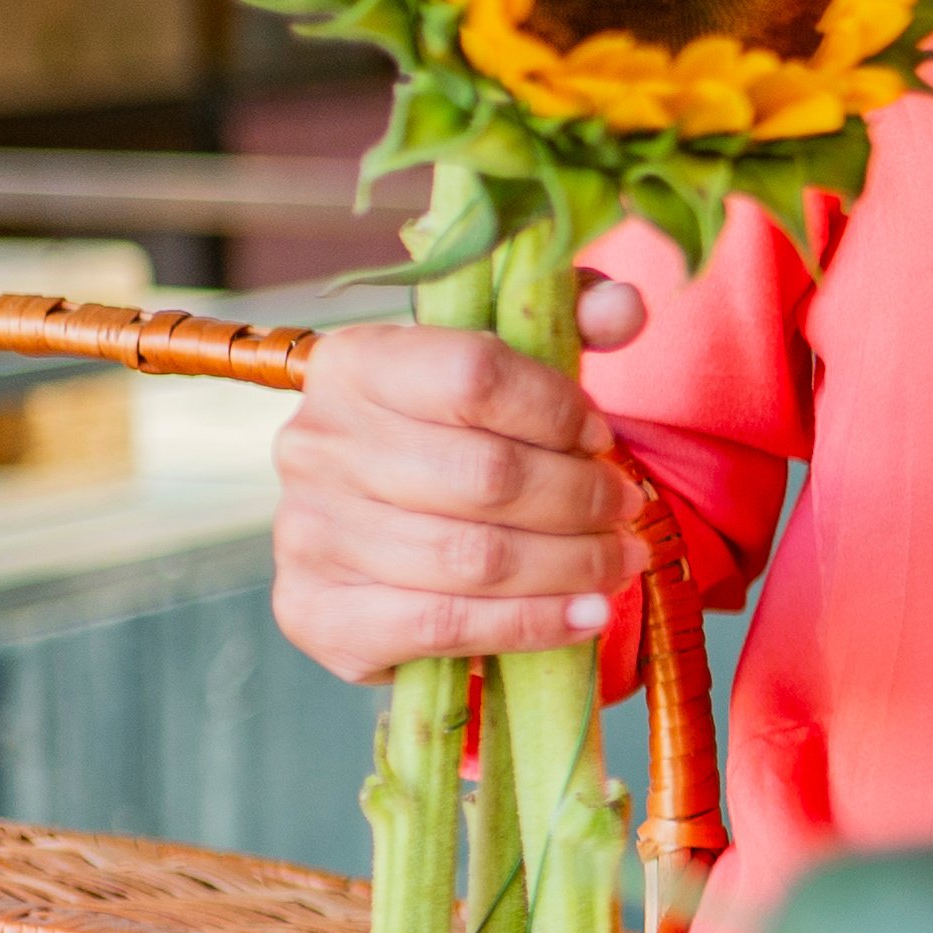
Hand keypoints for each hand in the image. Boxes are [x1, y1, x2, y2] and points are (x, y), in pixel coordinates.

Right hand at [269, 273, 649, 680]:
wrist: (372, 534)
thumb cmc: (449, 440)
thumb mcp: (503, 365)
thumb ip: (567, 324)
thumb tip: (626, 308)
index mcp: (356, 364)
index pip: (474, 375)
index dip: (557, 410)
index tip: (601, 438)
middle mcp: (316, 444)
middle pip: (485, 476)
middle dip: (581, 499)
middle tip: (626, 512)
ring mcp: (306, 532)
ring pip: (475, 558)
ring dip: (572, 565)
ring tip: (619, 562)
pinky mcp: (314, 612)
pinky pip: (445, 625)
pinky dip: (533, 624)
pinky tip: (586, 616)